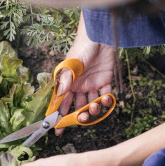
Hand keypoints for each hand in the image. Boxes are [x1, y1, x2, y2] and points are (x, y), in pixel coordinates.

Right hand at [54, 14, 116, 132]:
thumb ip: (66, 80)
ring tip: (96, 106)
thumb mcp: (72, 64)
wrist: (100, 36)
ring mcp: (92, 83)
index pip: (62, 102)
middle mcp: (79, 85)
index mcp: (69, 82)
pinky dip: (107, 100)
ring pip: (92, 103)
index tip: (57, 129)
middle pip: (78, 106)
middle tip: (83, 117)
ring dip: (94, 108)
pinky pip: (106, 95)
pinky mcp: (105, 80)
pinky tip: (107, 99)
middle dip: (80, 114)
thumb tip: (59, 95)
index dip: (59, 115)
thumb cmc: (82, 47)